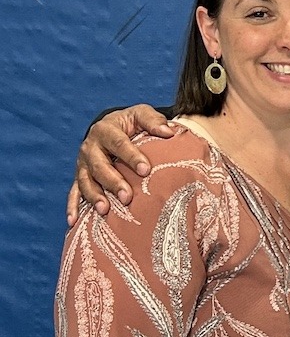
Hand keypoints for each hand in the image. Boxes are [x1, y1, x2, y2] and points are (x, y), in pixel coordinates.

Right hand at [68, 105, 178, 225]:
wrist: (111, 128)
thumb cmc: (131, 124)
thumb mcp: (141, 115)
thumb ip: (154, 121)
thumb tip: (169, 132)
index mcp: (105, 130)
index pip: (119, 143)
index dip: (131, 157)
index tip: (146, 170)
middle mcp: (90, 147)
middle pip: (100, 166)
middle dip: (113, 182)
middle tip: (127, 197)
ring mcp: (83, 164)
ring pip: (85, 181)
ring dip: (94, 196)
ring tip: (105, 210)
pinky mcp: (80, 177)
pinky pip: (74, 192)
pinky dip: (73, 207)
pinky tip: (74, 221)